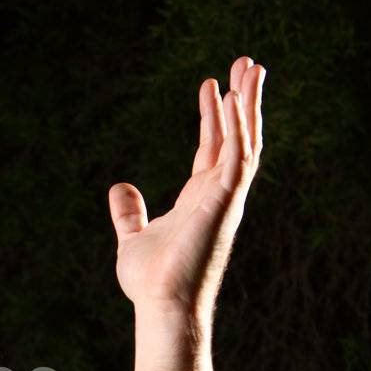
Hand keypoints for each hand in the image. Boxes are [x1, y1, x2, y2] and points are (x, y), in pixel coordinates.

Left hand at [107, 56, 264, 323]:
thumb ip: (129, 212)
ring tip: (251, 68)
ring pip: (245, 141)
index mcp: (200, 198)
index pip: (214, 147)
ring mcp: (224, 198)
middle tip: (248, 64)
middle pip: (237, 137)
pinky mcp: (224, 204)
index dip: (215, 115)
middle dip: (244, 100)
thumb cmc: (151, 281)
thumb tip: (119, 188)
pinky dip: (238, 129)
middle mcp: (218, 194)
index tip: (213, 84)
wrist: (159, 306)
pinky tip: (234, 101)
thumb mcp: (133, 236)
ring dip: (249, 105)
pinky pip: (237, 159)